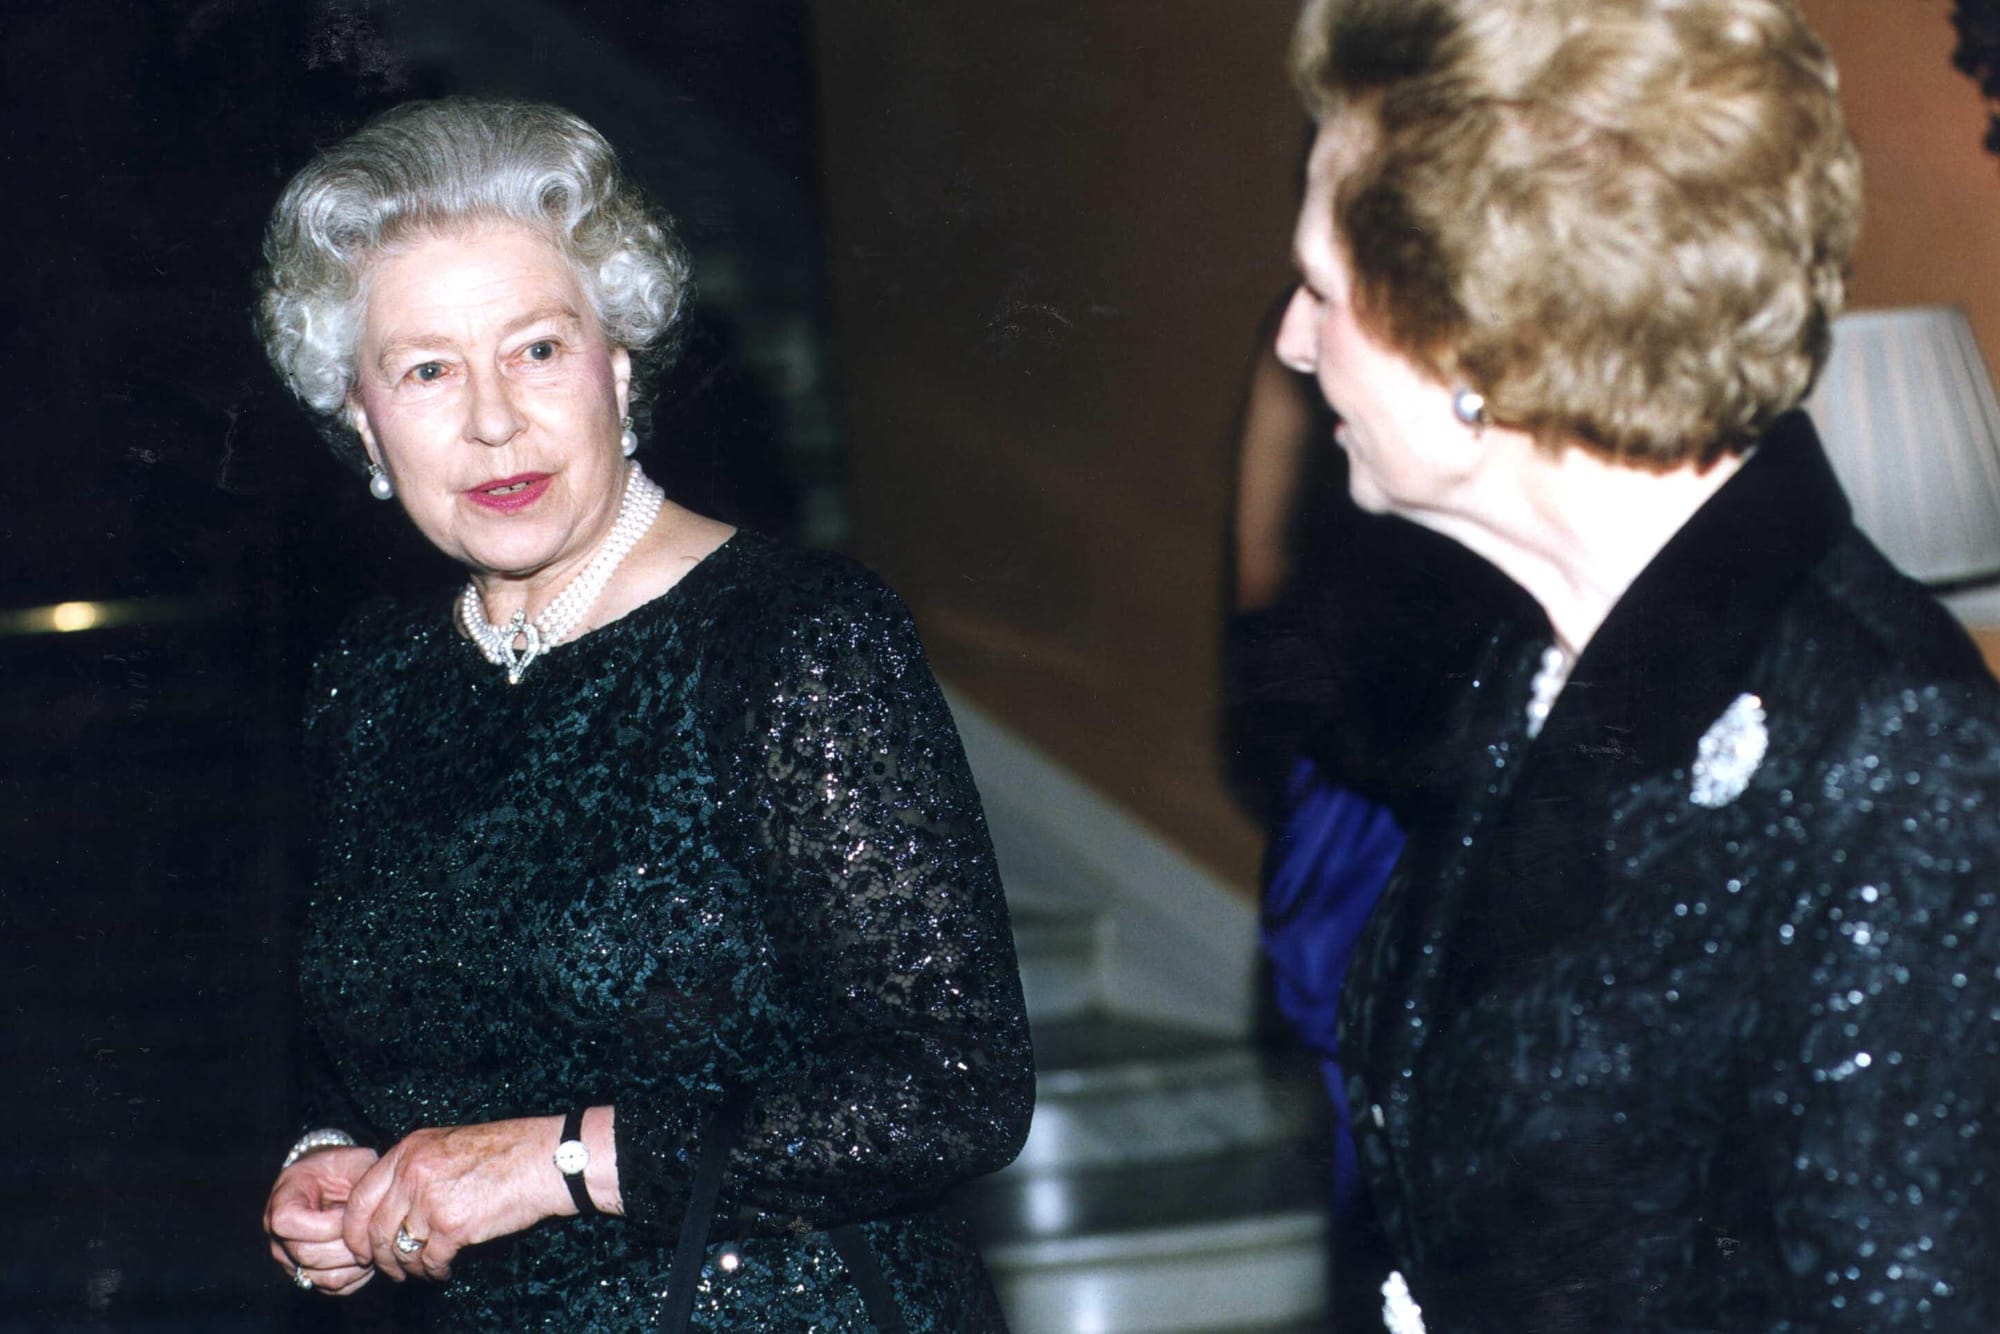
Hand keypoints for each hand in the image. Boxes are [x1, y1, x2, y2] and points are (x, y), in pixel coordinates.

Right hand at [265, 1146, 379, 1294]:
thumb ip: (362, 1178)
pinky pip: (333, 1287)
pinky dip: (357, 1275)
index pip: (287, 1223)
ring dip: (355, 1262)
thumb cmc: (343, 1169)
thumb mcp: (353, 1161)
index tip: (353, 1212)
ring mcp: (291, 1260)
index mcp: (282, 1201)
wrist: (332, 1183)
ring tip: (372, 1241)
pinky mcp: (308, 1276)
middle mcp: (278, 1236)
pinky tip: (368, 1254)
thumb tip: (379, 1205)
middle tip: (371, 1230)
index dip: (326, 1222)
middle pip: (307, 1255)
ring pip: (322, 1277)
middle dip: (347, 1244)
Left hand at [344, 1117, 571, 1281]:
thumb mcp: (448, 1145)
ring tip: (421, 1271)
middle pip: (374, 1229)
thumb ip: (415, 1168)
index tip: (359, 1246)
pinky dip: (434, 1271)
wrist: (543, 1160)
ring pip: (400, 1249)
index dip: (353, 1229)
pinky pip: (430, 1260)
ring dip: (408, 1267)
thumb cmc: (505, 1151)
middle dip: (378, 1257)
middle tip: (389, 1268)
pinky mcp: (453, 1226)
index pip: (359, 1197)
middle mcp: (412, 1174)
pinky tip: (444, 1269)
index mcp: (408, 1150)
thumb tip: (390, 1205)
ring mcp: (430, 1200)